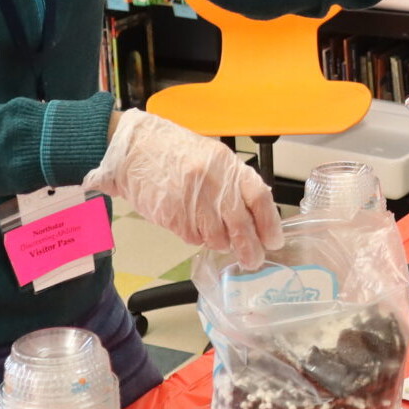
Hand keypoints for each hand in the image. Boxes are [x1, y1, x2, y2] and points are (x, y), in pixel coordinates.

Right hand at [84, 109, 282, 267]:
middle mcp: (211, 183)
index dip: (269, 223)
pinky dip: (198, 238)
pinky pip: (193, 237)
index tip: (273, 240)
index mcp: (226, 164)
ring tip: (218, 238)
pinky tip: (193, 226)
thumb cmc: (175, 151)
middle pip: (240, 224)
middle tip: (253, 259)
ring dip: (221, 243)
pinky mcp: (171, 216)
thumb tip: (256, 213)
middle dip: (249, 248)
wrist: (135, 148)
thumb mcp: (213, 158)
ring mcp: (190, 200)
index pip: (258, 197)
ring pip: (216, 237)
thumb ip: (234, 183)